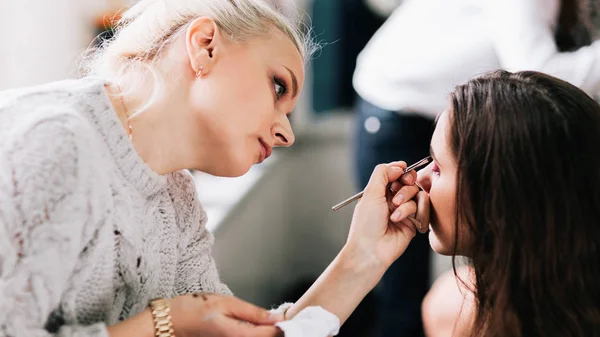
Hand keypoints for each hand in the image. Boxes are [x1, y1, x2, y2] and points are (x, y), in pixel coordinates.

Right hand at [168, 293, 283, 336]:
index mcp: (239, 336)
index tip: (287, 315)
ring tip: (264, 321)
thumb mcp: (226, 303)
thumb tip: (275, 317)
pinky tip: (252, 327)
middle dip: (274, 330)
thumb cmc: (195, 310)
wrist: (171, 323)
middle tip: (276, 317)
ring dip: (264, 333)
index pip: (272, 335)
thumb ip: (252, 312)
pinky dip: (254, 335)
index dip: (283, 325)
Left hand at [346, 162, 429, 267]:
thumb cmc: (366, 224)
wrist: (372, 250)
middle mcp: (393, 200)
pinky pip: (424, 208)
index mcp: (380, 192)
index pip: (396, 174)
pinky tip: (402, 221)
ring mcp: (405, 211)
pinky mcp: (415, 222)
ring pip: (418, 194)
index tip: (403, 171)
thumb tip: (399, 166)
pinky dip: (415, 212)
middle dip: (405, 186)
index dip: (401, 171)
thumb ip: (382, 173)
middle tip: (396, 197)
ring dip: (407, 202)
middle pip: (410, 182)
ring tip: (395, 213)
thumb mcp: (370, 193)